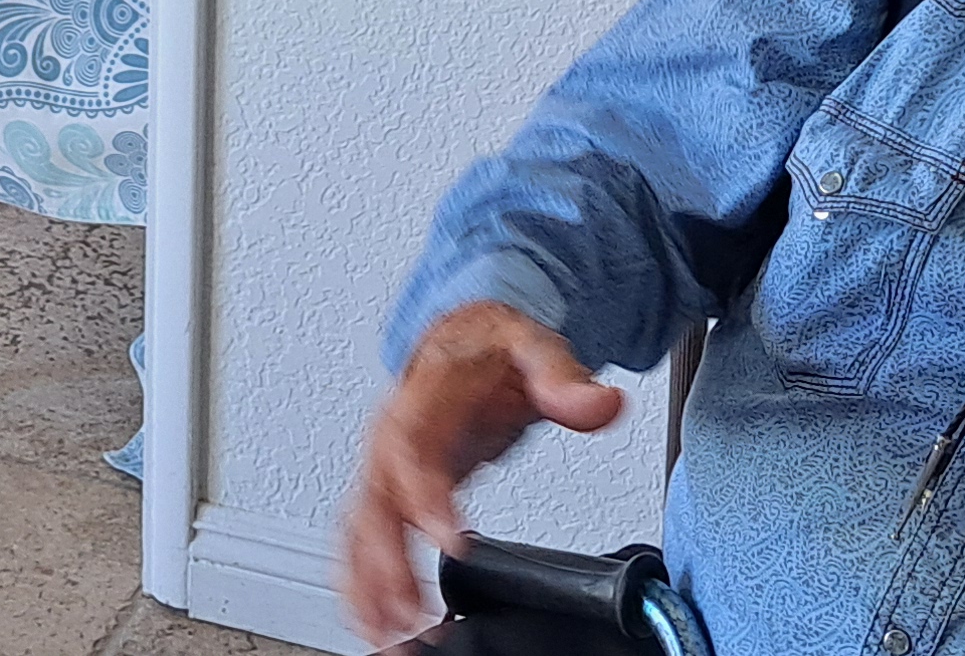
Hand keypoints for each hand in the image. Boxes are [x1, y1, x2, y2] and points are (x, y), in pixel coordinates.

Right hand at [340, 303, 625, 649]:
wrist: (465, 338)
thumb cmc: (490, 349)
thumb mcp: (534, 347)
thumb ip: (564, 379)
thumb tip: (602, 402)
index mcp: (425, 399)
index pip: (413, 448)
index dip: (425, 497)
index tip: (450, 540)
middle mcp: (393, 436)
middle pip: (377, 501)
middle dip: (388, 560)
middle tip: (413, 609)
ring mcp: (385, 466)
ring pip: (361, 529)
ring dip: (370, 584)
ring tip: (391, 634)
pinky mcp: (388, 491)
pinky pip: (362, 540)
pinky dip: (363, 584)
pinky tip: (377, 623)